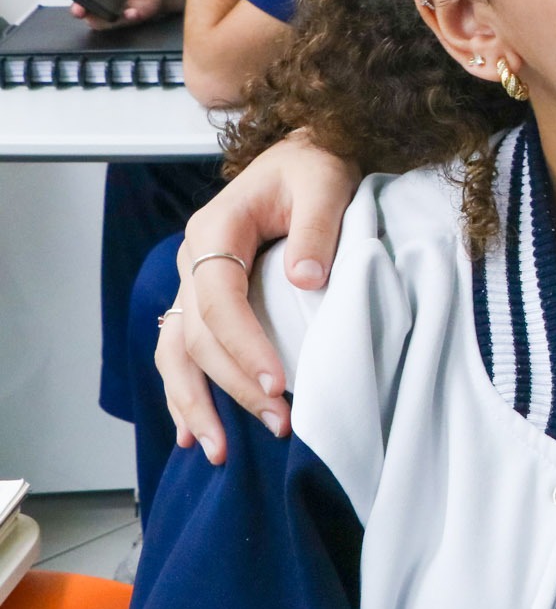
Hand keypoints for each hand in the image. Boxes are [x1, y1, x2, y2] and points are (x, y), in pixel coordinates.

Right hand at [157, 132, 359, 461]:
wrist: (303, 156)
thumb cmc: (314, 167)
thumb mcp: (325, 183)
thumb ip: (317, 228)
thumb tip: (305, 279)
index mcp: (216, 231)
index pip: (220, 302)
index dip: (245, 347)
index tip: (279, 384)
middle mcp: (193, 261)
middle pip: (198, 337)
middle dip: (232, 386)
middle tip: (277, 424)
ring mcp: (193, 283)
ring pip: (176, 352)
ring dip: (194, 404)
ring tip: (217, 451)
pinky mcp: (204, 300)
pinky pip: (182, 352)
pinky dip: (184, 393)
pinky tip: (191, 434)